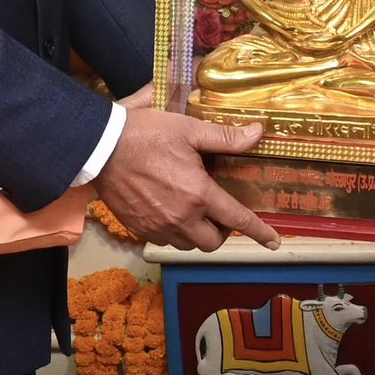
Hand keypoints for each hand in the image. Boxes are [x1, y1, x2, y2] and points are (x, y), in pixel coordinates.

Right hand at [95, 104, 282, 251]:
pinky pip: (166, 241)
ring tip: (195, 211)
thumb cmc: (146, 134)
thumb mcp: (189, 130)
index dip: (259, 231)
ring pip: (189, 244)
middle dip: (223, 231)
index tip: (273, 242)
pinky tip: (171, 211)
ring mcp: (158, 226)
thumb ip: (226, 138)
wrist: (101, 147)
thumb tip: (258, 134)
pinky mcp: (140, 228)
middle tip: (220, 212)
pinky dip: (176, 232)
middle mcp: (181, 217)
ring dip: (198, 233)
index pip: (237, 219)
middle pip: (213, 242)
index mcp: (198, 194)